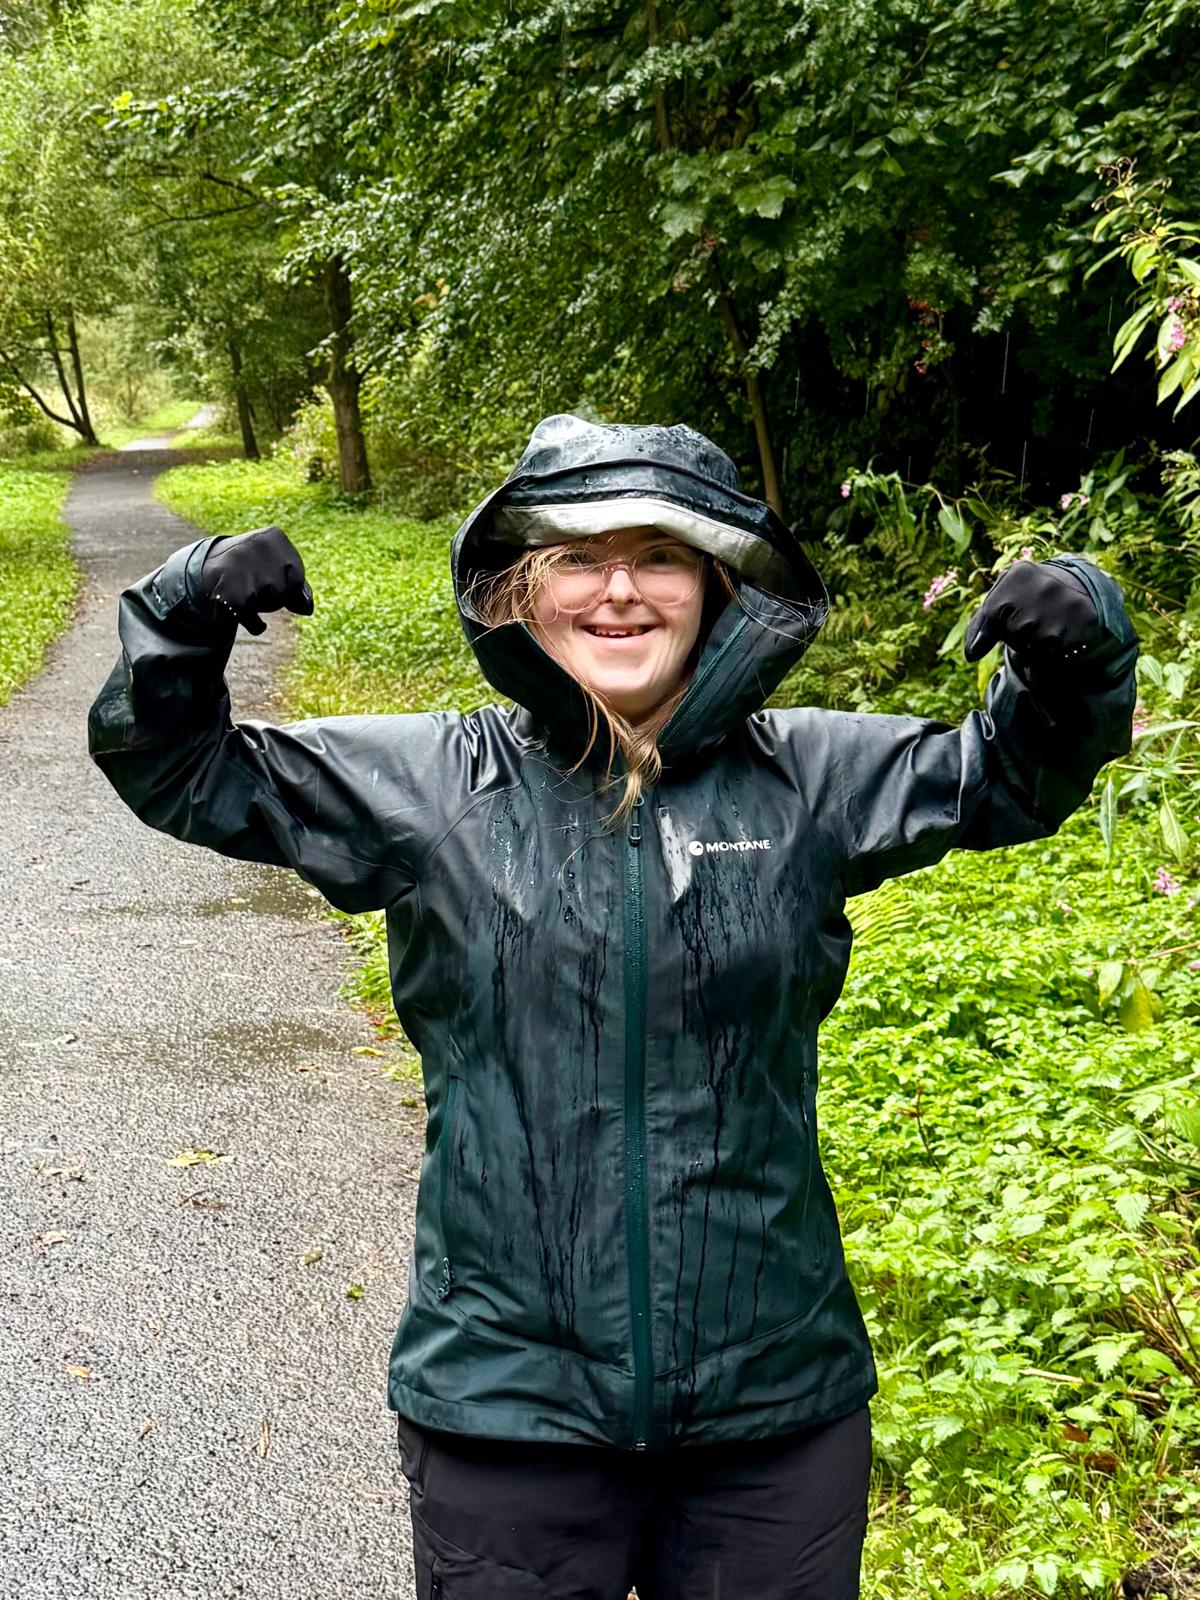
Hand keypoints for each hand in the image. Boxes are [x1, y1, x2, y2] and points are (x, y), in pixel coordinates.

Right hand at [196, 525, 313, 635]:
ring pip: (272, 602)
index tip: (269, 576)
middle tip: (255, 584)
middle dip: (276, 596)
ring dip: (262, 606)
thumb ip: (298, 585)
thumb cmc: (254, 567)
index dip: (287, 586)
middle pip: (286, 589)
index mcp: (274, 537)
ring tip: (246, 592)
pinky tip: (247, 614)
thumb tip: (307, 608)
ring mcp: (241, 568)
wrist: (208, 567)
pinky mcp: (229, 593)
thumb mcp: (277, 566)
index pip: (297, 576)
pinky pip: (255, 622)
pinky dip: (255, 625)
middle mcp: (257, 547)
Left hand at [964, 559, 1102, 664]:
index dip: (994, 625)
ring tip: (1044, 625)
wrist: (1074, 588)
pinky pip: (1053, 653)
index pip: (992, 614)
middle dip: (1016, 636)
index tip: (1005, 615)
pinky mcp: (1084, 622)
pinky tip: (1058, 632)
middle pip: (1013, 634)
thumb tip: (972, 654)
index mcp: (1020, 574)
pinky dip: (1051, 650)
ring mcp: (1066, 603)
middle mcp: (1045, 585)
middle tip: (1030, 620)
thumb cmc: (1024, 599)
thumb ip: (980, 626)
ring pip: (1033, 647)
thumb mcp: (999, 601)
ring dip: (1033, 645)